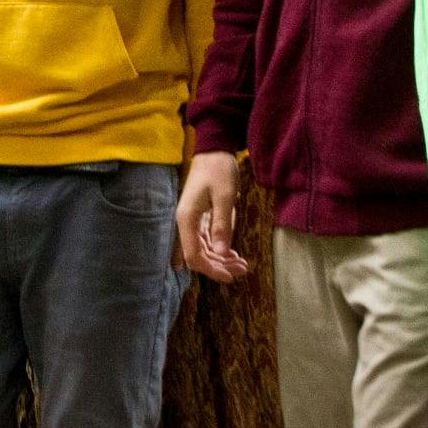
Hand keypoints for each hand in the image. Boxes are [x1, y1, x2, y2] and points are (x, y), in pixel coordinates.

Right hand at [176, 152, 250, 282]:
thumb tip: (221, 253)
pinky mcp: (199, 218)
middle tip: (242, 269)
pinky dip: (219, 249)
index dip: (211, 269)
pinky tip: (233, 253)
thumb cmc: (218, 170)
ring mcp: (191, 221)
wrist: (214, 150)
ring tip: (242, 263)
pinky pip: (207, 240)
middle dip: (219, 266)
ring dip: (220, 259)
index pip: (194, 255)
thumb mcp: (224, 197)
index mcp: (186, 219)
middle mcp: (185, 223)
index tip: (230, 276)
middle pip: (198, 255)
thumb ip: (222, 225)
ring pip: (203, 250)